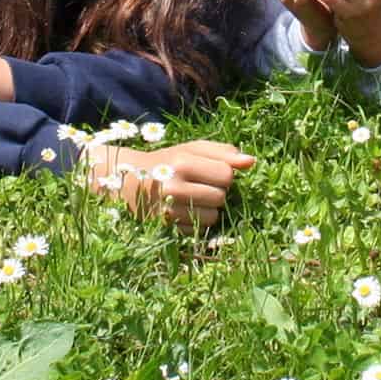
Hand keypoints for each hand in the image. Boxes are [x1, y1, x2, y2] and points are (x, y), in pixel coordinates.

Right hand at [92, 140, 254, 229]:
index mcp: (182, 163)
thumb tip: (251, 162)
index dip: (224, 174)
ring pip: (212, 217)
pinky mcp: (166, 228)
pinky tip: (183, 210)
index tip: (211, 172)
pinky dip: (196, 222)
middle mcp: (174, 188)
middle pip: (221, 197)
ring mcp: (169, 211)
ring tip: (192, 198)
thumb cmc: (167, 161)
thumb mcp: (191, 149)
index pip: (227, 175)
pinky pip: (199, 230)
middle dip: (216, 192)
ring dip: (208, 209)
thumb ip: (223, 152)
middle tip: (200, 185)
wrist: (129, 182)